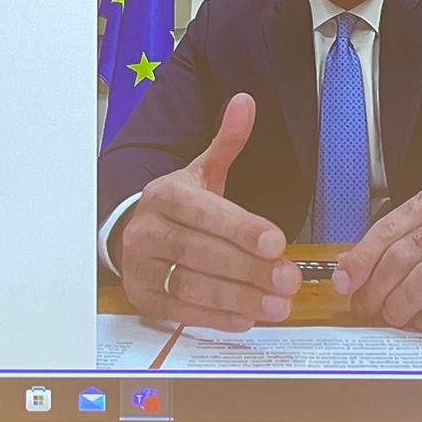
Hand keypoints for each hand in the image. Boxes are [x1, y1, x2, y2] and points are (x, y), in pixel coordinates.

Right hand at [117, 93, 299, 332]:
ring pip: (191, 284)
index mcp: (164, 195)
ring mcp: (141, 267)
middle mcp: (146, 231)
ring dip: (238, 298)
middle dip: (248, 269)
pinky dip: (215, 318)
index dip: (240, 228)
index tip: (277, 243)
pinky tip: (247, 319)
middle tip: (289, 280)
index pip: (202, 212)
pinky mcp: (143, 297)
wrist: (133, 234)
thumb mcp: (201, 172)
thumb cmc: (179, 207)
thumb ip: (226, 142)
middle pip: (199, 252)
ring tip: (278, 304)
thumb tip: (245, 103)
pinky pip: (180, 311)